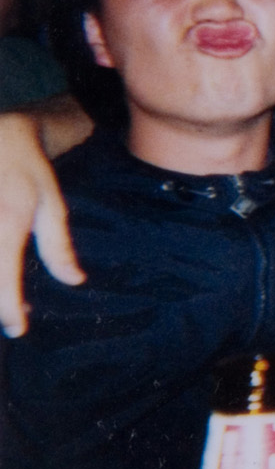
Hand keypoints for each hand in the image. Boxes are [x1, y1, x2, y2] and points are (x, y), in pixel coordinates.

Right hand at [0, 112, 83, 336]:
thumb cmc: (28, 171)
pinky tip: (2, 277)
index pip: (2, 279)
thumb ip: (59, 246)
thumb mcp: (51, 205)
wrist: (0, 139)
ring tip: (8, 297)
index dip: (8, 309)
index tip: (17, 329)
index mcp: (6, 224)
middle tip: (13, 316)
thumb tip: (74, 281)